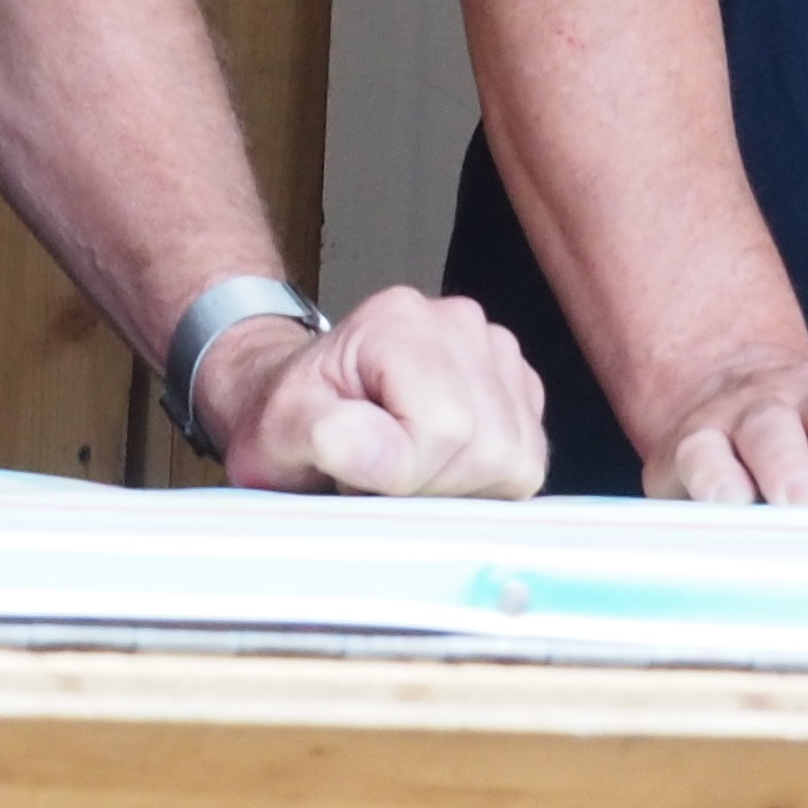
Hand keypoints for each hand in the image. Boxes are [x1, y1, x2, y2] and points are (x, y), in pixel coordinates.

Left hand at [201, 287, 548, 498]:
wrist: (305, 395)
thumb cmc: (293, 415)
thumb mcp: (279, 430)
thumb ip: (324, 436)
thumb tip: (382, 451)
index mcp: (398, 321)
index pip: (442, 428)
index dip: (403, 476)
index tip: (355, 476)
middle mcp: (458, 322)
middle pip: (487, 447)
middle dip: (432, 485)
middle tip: (379, 476)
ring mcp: (496, 350)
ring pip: (514, 459)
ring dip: (459, 486)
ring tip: (406, 466)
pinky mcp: (521, 386)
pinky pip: (528, 460)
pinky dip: (485, 481)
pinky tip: (438, 463)